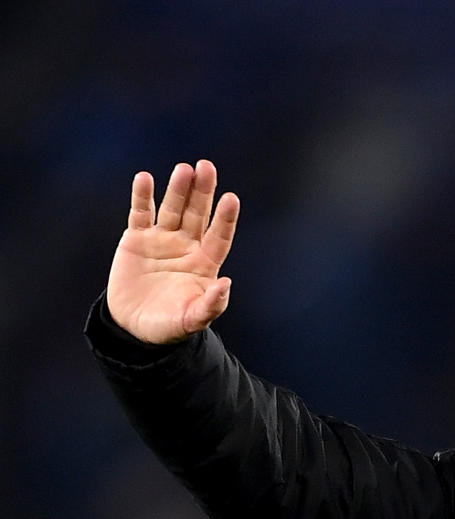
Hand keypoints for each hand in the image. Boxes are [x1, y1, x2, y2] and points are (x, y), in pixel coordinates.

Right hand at [106, 160, 239, 343]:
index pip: (219, 236)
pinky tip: (144, 178)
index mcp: (204, 263)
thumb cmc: (169, 324)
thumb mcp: (192, 319)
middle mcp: (186, 246)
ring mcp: (162, 239)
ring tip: (183, 169)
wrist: (134, 326)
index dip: (225, 218)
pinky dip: (142, 196)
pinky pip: (141, 213)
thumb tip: (226, 283)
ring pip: (172, 208)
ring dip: (177, 189)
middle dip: (202, 191)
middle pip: (197, 214)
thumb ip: (211, 305)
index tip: (231, 198)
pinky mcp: (136, 238)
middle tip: (206, 167)